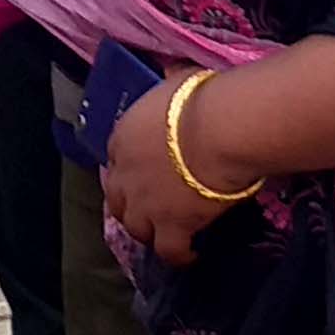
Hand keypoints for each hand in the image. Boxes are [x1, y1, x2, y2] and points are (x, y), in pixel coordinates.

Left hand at [101, 69, 257, 268]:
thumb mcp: (177, 85)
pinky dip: (179, 255)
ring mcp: (146, 204)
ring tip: (165, 234)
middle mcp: (126, 174)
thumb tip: (176, 80)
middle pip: (117, 199)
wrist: (219, 129)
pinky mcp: (171, 227)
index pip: (115, 158)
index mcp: (124, 135)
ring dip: (148, 232)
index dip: (129, 168)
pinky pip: (170, 251)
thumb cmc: (203, 99)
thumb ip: (169, 92)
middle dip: (129, 206)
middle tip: (148, 210)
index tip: (143, 171)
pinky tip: (191, 254)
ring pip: (136, 229)